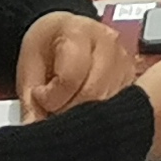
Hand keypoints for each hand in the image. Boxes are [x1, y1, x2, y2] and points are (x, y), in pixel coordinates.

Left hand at [10, 7, 140, 119]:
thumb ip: (30, 100)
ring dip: (85, 114)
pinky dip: (100, 114)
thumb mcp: (28, 68)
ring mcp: (123, 59)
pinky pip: (120, 105)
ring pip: (108, 102)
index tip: (39, 95)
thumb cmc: (46, 47)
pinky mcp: (131, 76)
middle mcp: (108, 42)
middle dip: (69, 110)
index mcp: (78, 32)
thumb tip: (34, 127)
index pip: (71, 78)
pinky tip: (84, 107)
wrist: (60, 35)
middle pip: (93, 93)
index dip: (51, 97)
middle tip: (53, 108)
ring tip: (67, 105)